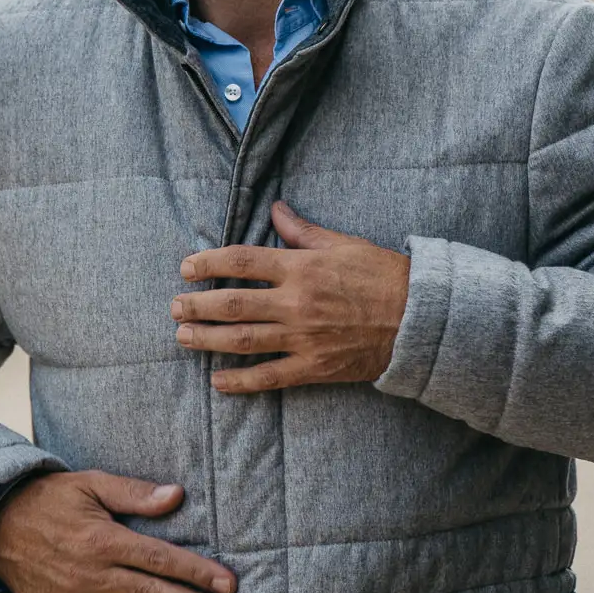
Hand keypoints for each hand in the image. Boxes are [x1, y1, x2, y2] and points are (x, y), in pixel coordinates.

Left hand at [171, 198, 409, 393]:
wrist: (419, 319)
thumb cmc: (383, 276)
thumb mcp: (343, 243)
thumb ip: (302, 231)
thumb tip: (276, 211)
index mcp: (301, 268)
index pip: (241, 261)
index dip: (208, 263)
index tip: (186, 268)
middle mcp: (296, 303)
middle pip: (233, 304)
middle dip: (197, 305)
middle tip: (174, 306)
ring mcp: (303, 337)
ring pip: (242, 340)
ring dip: (207, 339)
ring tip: (182, 336)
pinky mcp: (314, 367)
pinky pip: (269, 376)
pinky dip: (240, 381)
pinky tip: (217, 381)